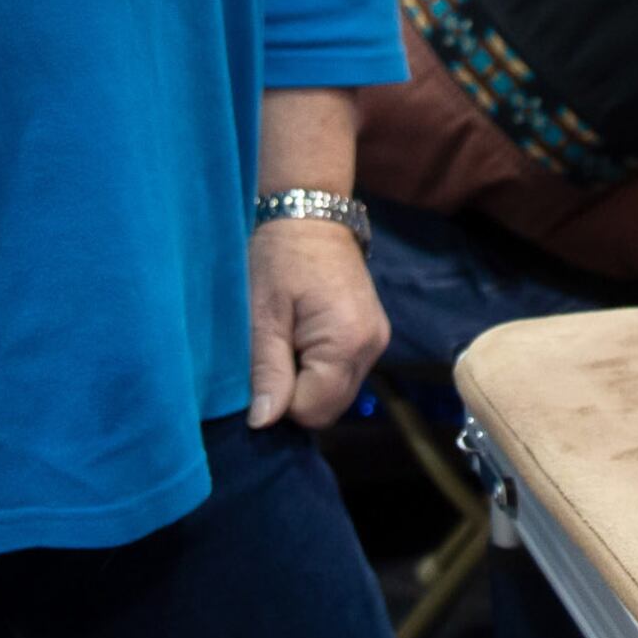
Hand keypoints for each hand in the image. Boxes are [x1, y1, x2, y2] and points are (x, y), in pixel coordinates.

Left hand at [249, 219, 388, 428]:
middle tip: (271, 353)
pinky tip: (302, 339)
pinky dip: (320, 369)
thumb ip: (267, 370)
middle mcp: (372, 348)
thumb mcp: (263, 314)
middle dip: (294, 395)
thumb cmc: (279, 258)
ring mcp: (376, 342)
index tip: (261, 368)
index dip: (279, 400)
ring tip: (286, 342)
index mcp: (347, 343)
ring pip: (336, 394)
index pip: (311, 410)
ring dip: (307, 382)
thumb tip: (262, 423)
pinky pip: (343, 374)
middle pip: (329, 408)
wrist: (310, 214)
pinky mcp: (373, 335)